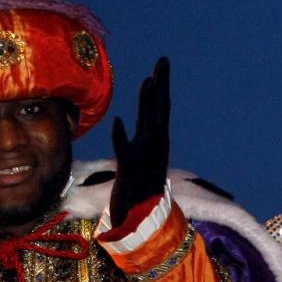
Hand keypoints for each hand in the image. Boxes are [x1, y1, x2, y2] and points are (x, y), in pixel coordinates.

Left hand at [110, 57, 170, 222]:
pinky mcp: (130, 171)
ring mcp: (144, 158)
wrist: (140, 220)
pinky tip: (118, 122)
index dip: (161, 85)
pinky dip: (122, 137)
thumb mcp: (135, 162)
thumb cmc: (136, 192)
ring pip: (147, 125)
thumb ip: (131, 144)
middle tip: (163, 61)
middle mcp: (154, 146)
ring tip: (147, 82)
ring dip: (147, 105)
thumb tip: (125, 128)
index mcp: (156, 142)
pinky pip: (125, 151)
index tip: (162, 64)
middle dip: (161, 84)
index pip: (160, 107)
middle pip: (158, 109)